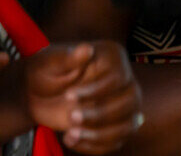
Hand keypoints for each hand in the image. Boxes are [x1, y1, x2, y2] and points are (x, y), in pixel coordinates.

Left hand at [24, 42, 142, 154]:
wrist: (36, 92)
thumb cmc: (44, 71)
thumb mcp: (50, 61)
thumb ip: (68, 57)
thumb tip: (86, 49)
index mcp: (113, 59)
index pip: (119, 78)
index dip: (96, 91)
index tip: (68, 96)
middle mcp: (124, 80)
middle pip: (130, 102)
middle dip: (100, 115)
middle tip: (70, 118)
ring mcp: (121, 102)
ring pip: (128, 124)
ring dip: (101, 135)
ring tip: (70, 134)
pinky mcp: (114, 123)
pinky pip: (118, 140)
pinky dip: (96, 146)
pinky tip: (72, 140)